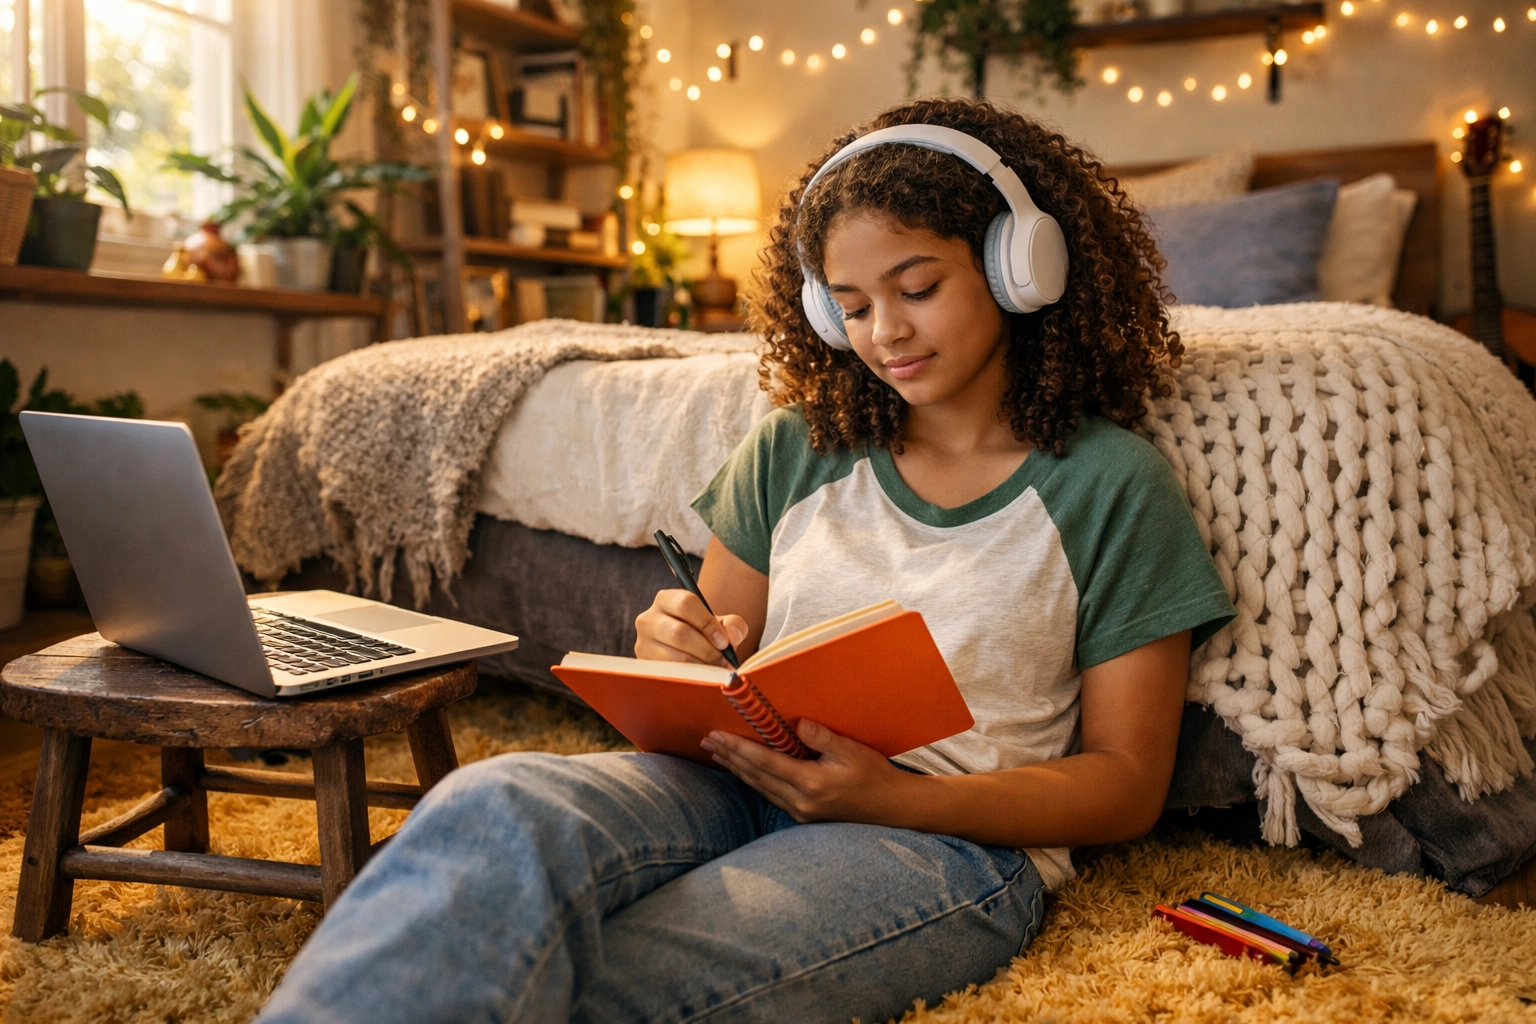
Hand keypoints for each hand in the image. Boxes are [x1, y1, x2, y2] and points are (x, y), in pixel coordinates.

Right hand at [635, 589, 748, 666]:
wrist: (684, 653)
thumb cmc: (702, 635)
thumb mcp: (719, 625)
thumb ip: (733, 624)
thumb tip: (733, 636)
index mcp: (666, 600)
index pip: (686, 604)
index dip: (708, 623)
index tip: (724, 642)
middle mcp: (648, 619)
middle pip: (679, 633)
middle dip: (706, 650)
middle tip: (723, 661)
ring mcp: (643, 644)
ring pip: (674, 657)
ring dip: (701, 666)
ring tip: (715, 670)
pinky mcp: (644, 666)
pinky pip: (669, 674)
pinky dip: (690, 678)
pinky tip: (701, 677)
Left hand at [702, 719, 916, 825]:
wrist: (891, 809)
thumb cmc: (874, 776)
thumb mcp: (852, 750)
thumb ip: (822, 737)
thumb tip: (797, 723)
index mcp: (811, 783)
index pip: (764, 762)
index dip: (738, 748)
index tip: (717, 735)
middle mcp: (800, 801)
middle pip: (755, 776)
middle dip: (729, 757)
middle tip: (706, 741)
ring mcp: (800, 812)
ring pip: (759, 787)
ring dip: (737, 768)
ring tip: (717, 753)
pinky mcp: (803, 815)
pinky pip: (770, 794)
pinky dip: (753, 779)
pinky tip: (743, 771)